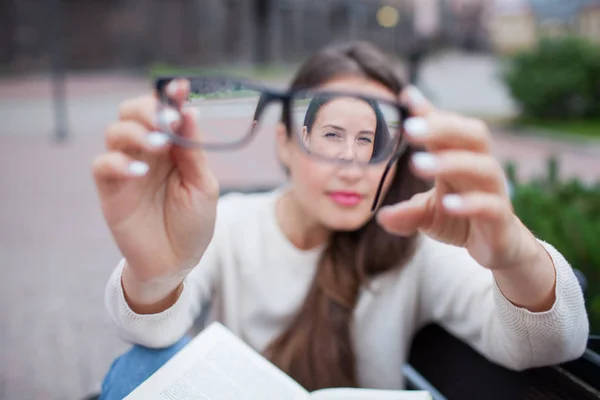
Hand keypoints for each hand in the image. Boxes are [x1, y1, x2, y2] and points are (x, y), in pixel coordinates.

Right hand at [92, 78, 218, 282]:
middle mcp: (147, 152)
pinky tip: (140, 172)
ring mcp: (127, 168)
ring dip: (137, 132)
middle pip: (132, 112)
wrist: (176, 261)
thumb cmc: (193, 223)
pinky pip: (103, 165)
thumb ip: (193, 151)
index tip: (182, 86)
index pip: (165, 111)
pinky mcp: (110, 189)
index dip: (170, 96)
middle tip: (168, 120)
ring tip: (160, 145)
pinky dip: (119, 162)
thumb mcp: (203, 186)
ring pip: (115, 132)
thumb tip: (190, 111)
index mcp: (172, 147)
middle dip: (148, 109)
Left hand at [377, 87, 542, 270]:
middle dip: (442, 128)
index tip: (405, 96)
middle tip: (409, 129)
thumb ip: (406, 212)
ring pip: (482, 166)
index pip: (447, 129)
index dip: (429, 111)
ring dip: (451, 162)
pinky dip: (469, 202)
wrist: (497, 248)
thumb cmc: (461, 219)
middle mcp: (480, 168)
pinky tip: (447, 203)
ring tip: (417, 165)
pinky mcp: (501, 218)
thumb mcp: (427, 214)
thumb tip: (381, 216)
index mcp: (460, 158)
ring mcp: (494, 191)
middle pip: (472, 135)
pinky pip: (490, 205)